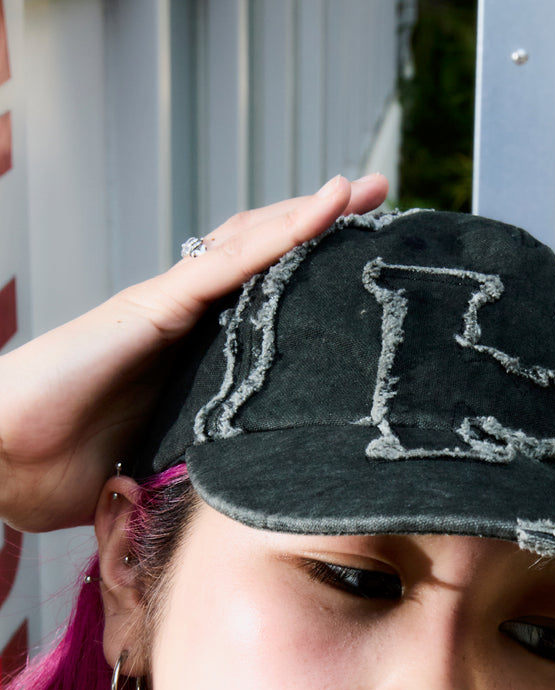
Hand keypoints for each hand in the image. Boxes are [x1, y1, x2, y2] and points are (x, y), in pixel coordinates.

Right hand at [0, 174, 388, 532]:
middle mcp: (186, 324)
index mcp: (194, 360)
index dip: (312, 283)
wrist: (4, 460)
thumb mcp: (169, 469)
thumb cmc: (70, 471)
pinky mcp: (152, 307)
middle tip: (381, 205)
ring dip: (309, 216)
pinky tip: (322, 210)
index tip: (366, 275)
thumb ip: (214, 469)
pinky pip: (226, 263)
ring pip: (252, 247)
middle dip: (322, 232)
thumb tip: (266, 500)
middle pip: (265, 263)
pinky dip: (277, 235)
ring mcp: (170, 308)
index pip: (265, 308)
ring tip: (362, 189)